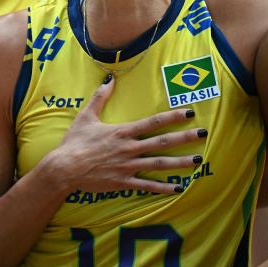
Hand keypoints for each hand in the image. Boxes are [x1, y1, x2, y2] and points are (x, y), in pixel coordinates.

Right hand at [44, 75, 205, 195]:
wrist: (64, 168)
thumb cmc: (74, 142)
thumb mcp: (86, 116)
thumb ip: (100, 97)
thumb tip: (109, 78)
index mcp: (123, 132)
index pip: (153, 122)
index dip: (173, 116)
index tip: (190, 112)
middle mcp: (129, 148)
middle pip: (162, 142)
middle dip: (184, 138)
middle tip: (203, 134)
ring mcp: (128, 166)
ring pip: (159, 164)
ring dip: (179, 163)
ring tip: (197, 161)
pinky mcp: (123, 182)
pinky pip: (147, 185)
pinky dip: (164, 187)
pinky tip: (178, 188)